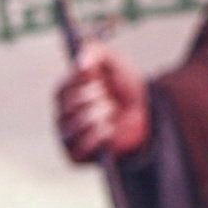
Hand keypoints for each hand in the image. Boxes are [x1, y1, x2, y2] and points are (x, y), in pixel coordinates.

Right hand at [53, 50, 150, 165]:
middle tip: (107, 97)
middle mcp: (61, 115)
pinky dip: (99, 136)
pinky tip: (109, 129)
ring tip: (111, 114)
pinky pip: (80, 147)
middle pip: (71, 106)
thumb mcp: (112, 61)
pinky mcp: (75, 156)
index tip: (97, 78)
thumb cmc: (125, 86)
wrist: (146, 115)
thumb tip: (80, 64)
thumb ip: (94, 52)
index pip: (63, 89)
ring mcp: (67, 137)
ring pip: (76, 126)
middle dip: (96, 99)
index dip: (82, 84)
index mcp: (64, 93)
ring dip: (100, 117)